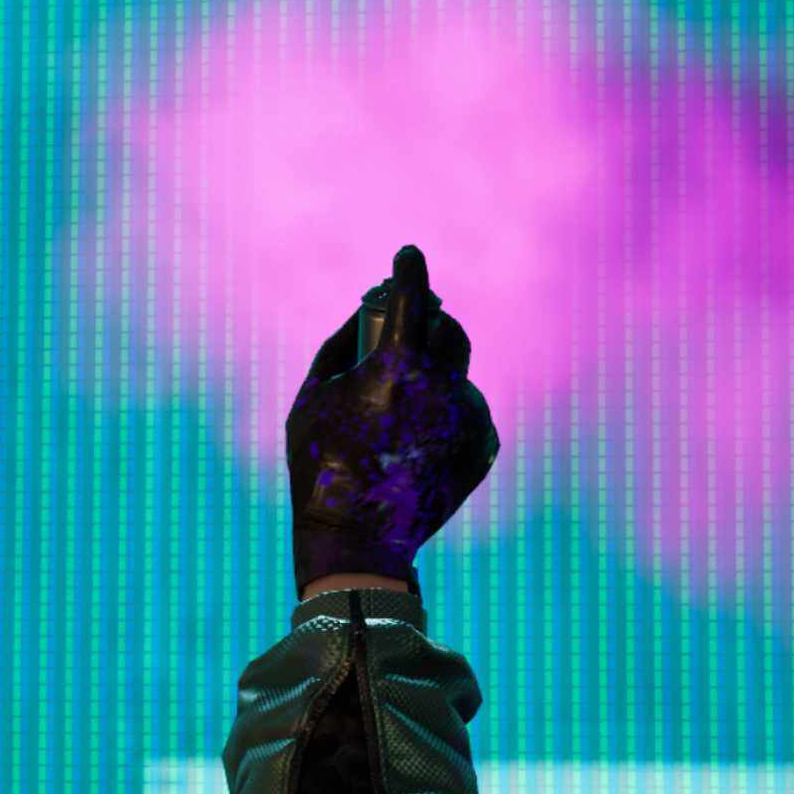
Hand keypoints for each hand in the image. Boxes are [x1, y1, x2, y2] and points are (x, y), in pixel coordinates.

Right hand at [285, 245, 499, 594]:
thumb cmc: (321, 465)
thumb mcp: (311, 398)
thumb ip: (338, 346)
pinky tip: (418, 440)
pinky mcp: (481, 449)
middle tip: (410, 331)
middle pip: (451, 332)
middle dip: (432, 323)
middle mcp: (441, 389)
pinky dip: (446, 416)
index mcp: (396, 369)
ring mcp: (466, 421)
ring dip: (434, 378)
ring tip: (400, 412)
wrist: (356, 538)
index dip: (410, 270)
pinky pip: (468, 415)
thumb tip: (364, 315)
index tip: (408, 256)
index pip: (412, 299)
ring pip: (457, 378)